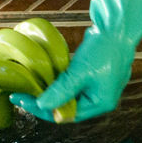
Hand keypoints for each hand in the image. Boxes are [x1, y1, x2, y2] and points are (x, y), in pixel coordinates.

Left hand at [19, 0, 141, 121]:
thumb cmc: (102, 51)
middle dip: (47, 101)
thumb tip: (42, 106)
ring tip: (31, 87)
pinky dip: (60, 82)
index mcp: (102, 103)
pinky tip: (46, 77)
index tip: (25, 102)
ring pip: (70, 95)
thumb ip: (61, 91)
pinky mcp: (96, 74)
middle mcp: (101, 98)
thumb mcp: (79, 73)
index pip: (68, 115)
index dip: (45, 111)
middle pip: (69, 107)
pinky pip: (75, 84)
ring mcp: (99, 86)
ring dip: (52, 91)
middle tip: (23, 95)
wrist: (118, 27)